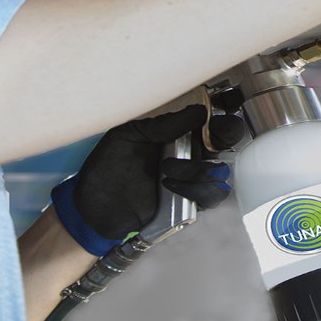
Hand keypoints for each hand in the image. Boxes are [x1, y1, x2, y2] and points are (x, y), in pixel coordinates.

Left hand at [48, 104, 245, 255]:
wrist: (94, 208)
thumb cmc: (107, 168)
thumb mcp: (128, 136)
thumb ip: (162, 125)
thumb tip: (199, 111)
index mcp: (177, 134)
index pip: (211, 121)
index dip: (223, 115)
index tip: (217, 114)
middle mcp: (190, 155)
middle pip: (227, 142)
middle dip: (225, 136)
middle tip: (208, 139)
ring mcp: (192, 180)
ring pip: (220, 171)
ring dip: (198, 169)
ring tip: (166, 169)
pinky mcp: (190, 204)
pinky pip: (211, 196)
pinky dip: (195, 190)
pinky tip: (170, 185)